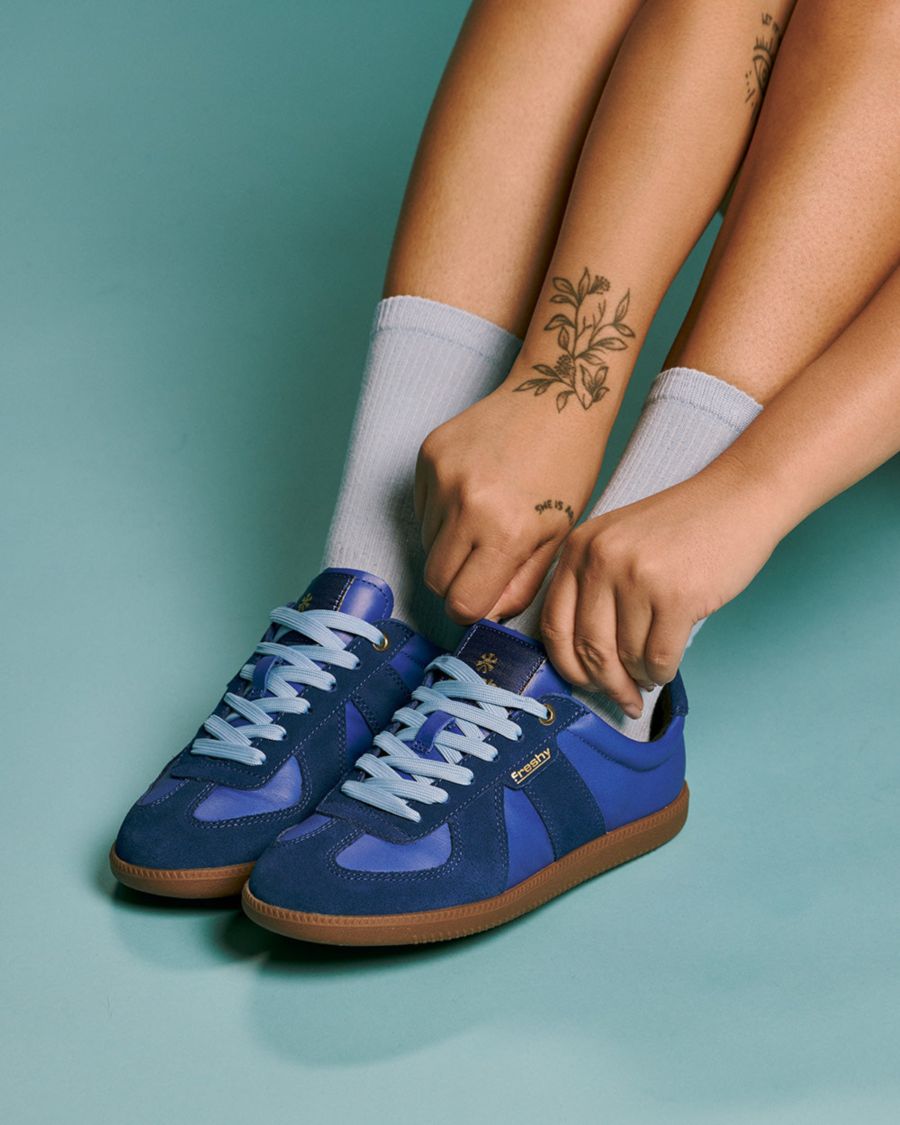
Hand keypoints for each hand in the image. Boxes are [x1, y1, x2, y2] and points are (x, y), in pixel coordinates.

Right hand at [415, 386, 603, 623]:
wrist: (556, 394)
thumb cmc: (567, 467)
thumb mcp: (557, 537)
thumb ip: (520, 585)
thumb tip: (485, 615)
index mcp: (507, 532)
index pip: (461, 602)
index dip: (469, 609)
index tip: (481, 599)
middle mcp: (468, 505)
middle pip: (435, 579)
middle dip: (455, 582)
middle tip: (482, 564)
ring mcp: (443, 477)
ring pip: (425, 543)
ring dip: (449, 544)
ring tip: (485, 517)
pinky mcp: (427, 454)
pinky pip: (421, 508)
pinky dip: (440, 512)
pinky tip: (474, 490)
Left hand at [540, 454, 780, 716]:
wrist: (739, 498)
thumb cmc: (682, 527)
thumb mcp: (618, 541)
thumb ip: (593, 586)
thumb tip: (584, 660)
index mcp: (579, 547)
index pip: (554, 623)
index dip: (568, 665)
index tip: (583, 684)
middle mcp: (600, 560)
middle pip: (589, 648)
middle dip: (606, 684)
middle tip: (623, 699)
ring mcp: (637, 576)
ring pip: (627, 656)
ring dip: (639, 676)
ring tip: (650, 674)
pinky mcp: (676, 595)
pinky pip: (659, 657)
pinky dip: (662, 671)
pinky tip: (666, 668)